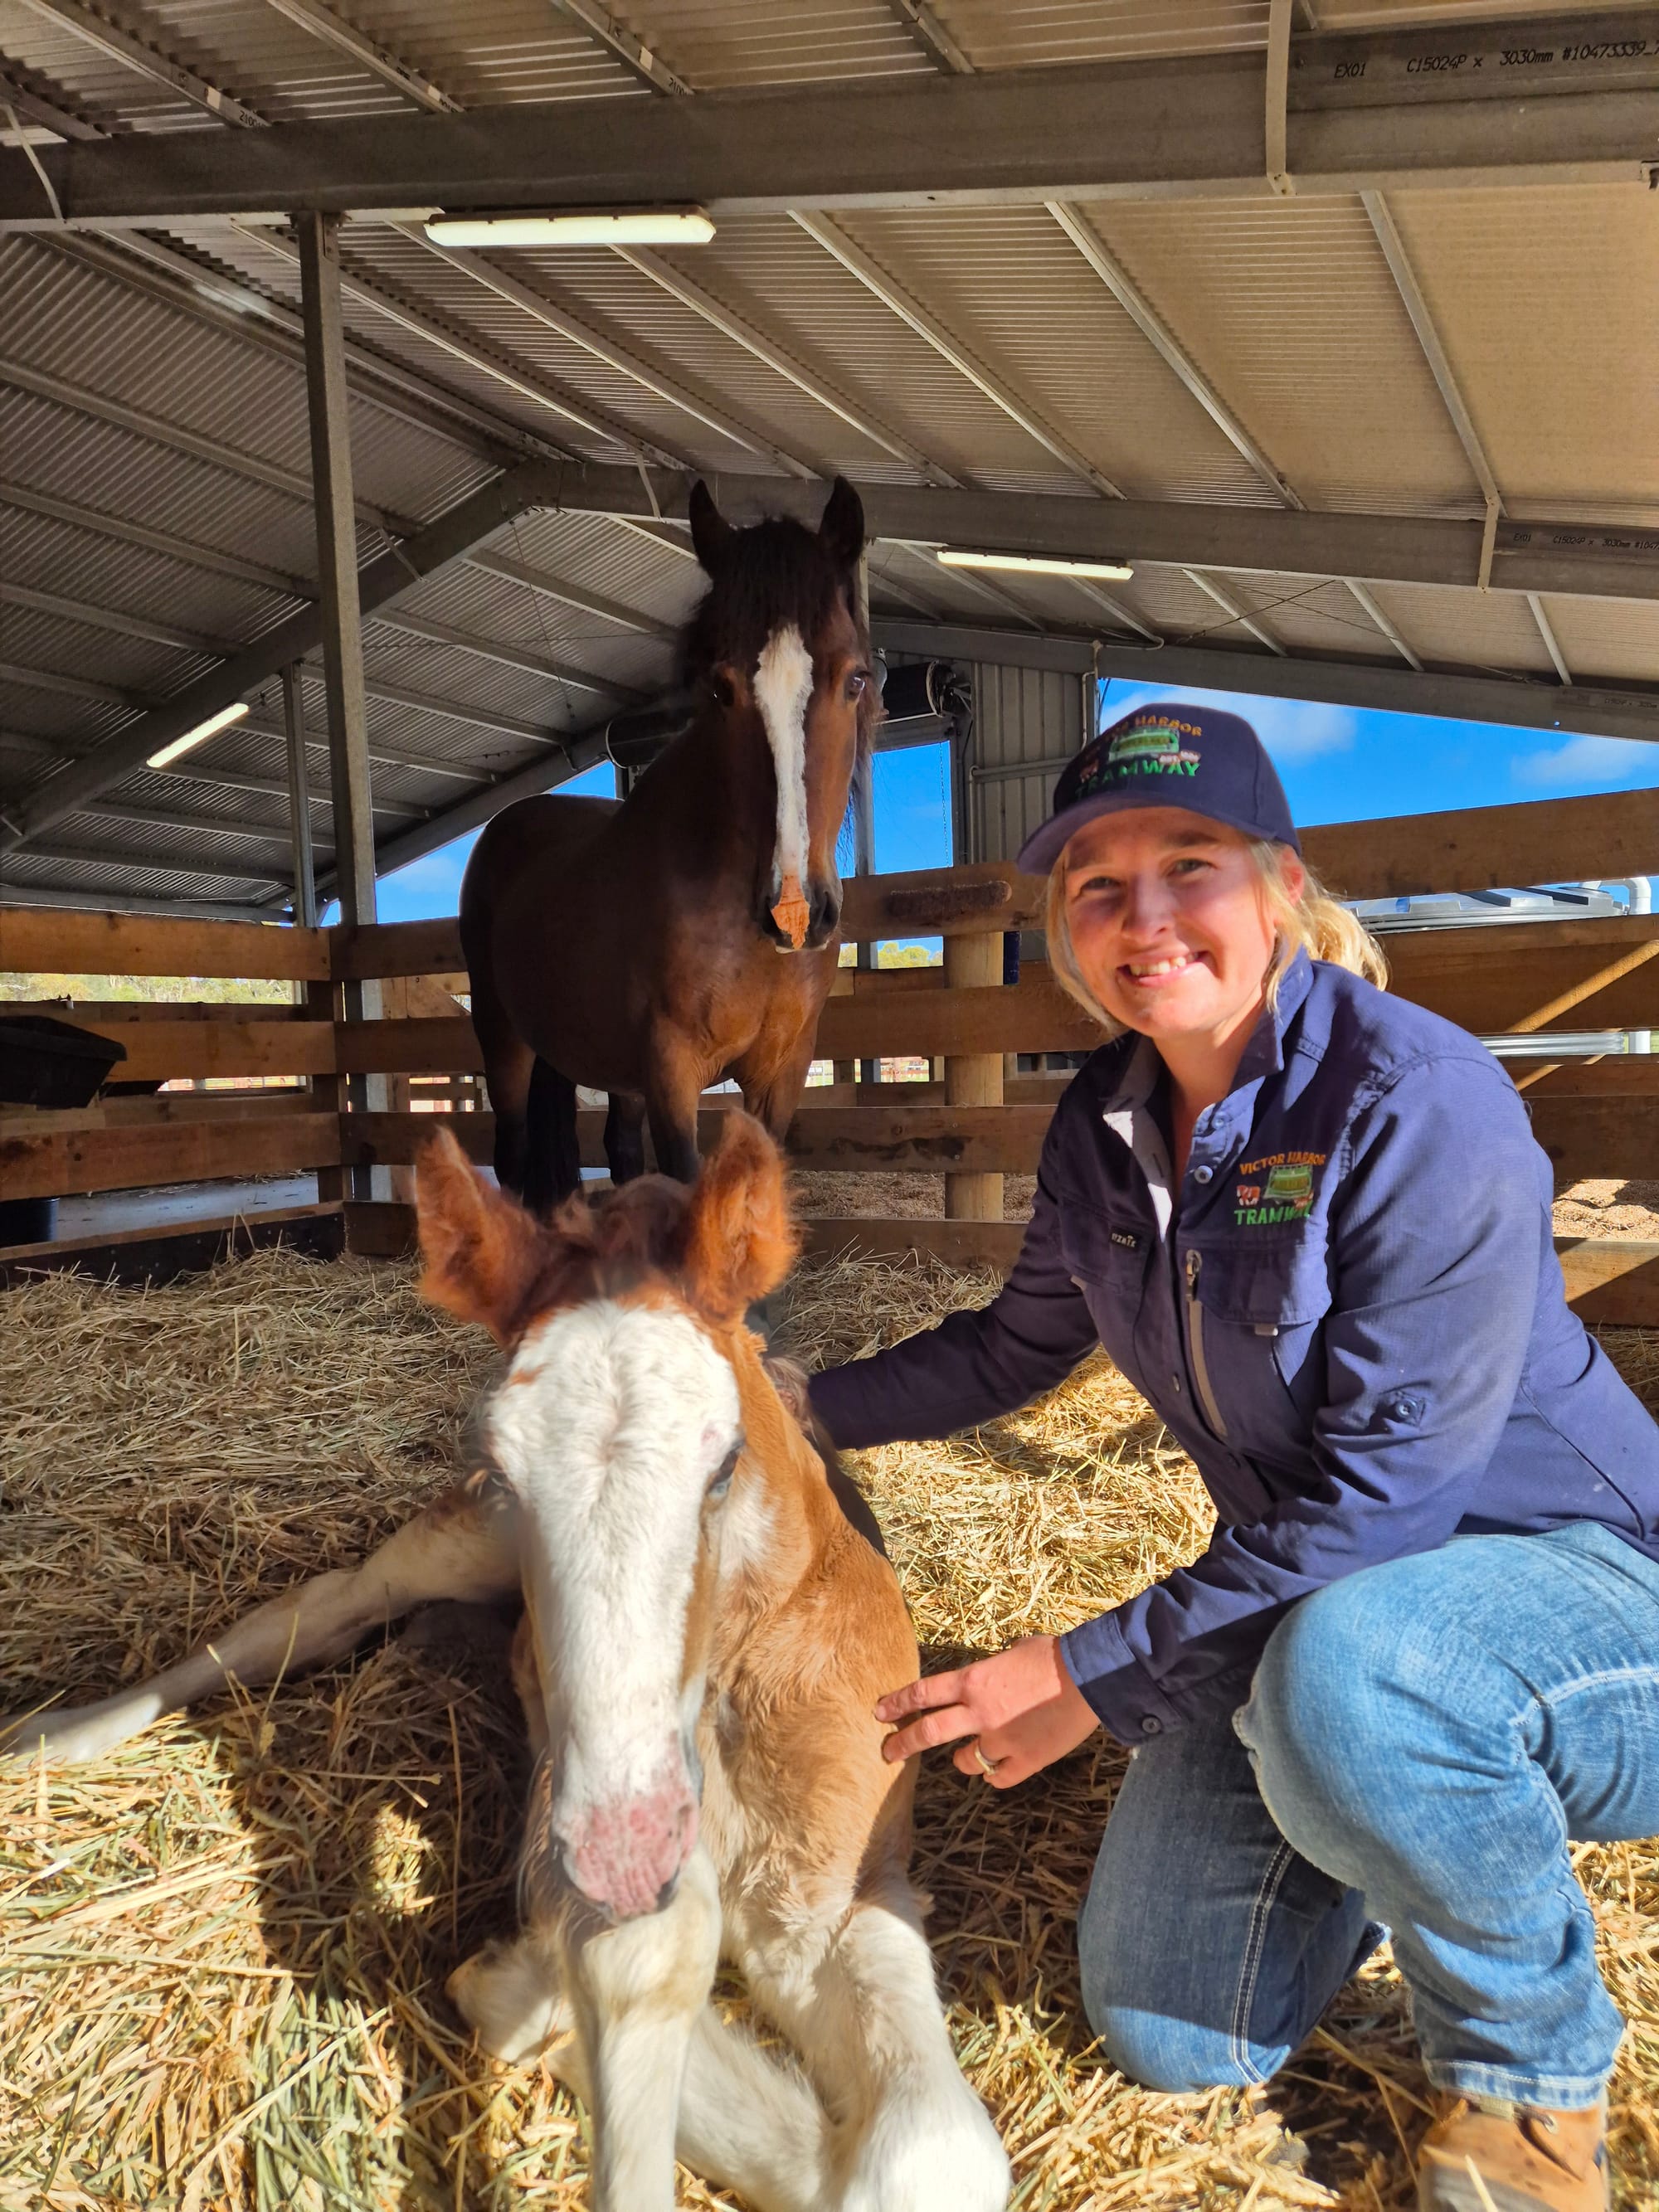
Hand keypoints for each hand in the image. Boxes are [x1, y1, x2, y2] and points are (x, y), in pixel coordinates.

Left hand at [875, 1634, 1099, 1788]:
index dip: (898, 1703)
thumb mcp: (1014, 1651)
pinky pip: (997, 1779)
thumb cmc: (1054, 1656)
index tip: (880, 1712)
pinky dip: (993, 1776)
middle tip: (887, 1752)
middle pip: (929, 1732)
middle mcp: (979, 1713)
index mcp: (973, 1681)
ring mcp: (1000, 1741)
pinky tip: (996, 1771)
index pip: (923, 1693)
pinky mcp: (1024, 1762)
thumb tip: (993, 1672)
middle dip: (902, 1744)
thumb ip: (993, 1668)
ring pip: (964, 1762)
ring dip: (961, 1760)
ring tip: (966, 1758)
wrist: (1090, 1678)